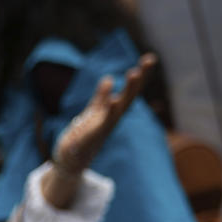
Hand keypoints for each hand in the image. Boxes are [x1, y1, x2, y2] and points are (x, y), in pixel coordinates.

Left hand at [54, 53, 157, 173]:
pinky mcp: (85, 144)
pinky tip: (108, 106)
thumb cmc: (83, 137)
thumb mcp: (92, 113)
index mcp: (112, 114)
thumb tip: (108, 79)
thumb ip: (100, 97)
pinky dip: (95, 126)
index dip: (140, 77)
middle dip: (132, 87)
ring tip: (122, 92)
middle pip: (125, 104)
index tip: (150, 58)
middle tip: (138, 70)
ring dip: (116, 106)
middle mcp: (109, 123)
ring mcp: (99, 134)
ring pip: (111, 118)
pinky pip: (91, 134)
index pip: (128, 93)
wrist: (71, 162)